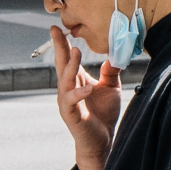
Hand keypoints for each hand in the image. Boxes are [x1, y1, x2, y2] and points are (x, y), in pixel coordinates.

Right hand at [51, 25, 121, 169]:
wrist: (103, 141)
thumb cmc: (103, 115)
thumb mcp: (110, 88)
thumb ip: (110, 71)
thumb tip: (113, 55)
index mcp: (75, 81)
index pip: (67, 58)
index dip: (63, 43)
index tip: (58, 28)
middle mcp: (67, 90)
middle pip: (61, 65)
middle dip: (58, 47)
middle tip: (56, 31)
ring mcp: (67, 103)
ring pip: (64, 81)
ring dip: (70, 67)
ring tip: (76, 53)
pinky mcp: (71, 116)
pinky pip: (71, 101)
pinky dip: (78, 93)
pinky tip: (88, 87)